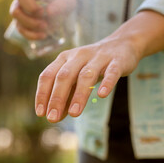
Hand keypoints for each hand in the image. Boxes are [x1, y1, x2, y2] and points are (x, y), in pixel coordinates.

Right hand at [10, 0, 75, 39]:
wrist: (60, 18)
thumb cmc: (62, 4)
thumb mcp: (69, 2)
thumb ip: (62, 3)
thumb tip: (48, 11)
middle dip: (31, 6)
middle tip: (44, 13)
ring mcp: (19, 5)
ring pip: (16, 12)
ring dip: (32, 22)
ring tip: (46, 26)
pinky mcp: (19, 21)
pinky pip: (19, 28)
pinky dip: (32, 34)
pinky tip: (43, 35)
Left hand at [35, 11, 163, 122]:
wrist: (122, 44)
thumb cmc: (94, 64)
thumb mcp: (77, 76)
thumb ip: (67, 95)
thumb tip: (56, 116)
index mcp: (65, 58)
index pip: (48, 75)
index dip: (42, 94)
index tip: (41, 113)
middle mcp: (79, 55)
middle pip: (65, 76)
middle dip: (57, 98)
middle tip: (53, 118)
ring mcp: (98, 57)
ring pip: (86, 75)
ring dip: (79, 95)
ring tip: (74, 113)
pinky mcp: (116, 61)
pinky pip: (111, 72)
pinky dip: (106, 83)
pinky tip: (102, 95)